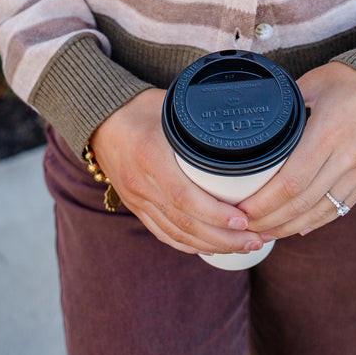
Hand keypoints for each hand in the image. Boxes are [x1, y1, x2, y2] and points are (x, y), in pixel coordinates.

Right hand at [89, 88, 263, 255]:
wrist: (99, 120)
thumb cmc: (138, 108)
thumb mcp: (169, 105)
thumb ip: (199, 116)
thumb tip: (238, 120)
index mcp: (149, 155)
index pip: (183, 196)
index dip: (214, 214)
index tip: (243, 220)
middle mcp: (141, 183)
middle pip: (184, 222)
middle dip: (223, 237)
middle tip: (256, 239)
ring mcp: (136, 198)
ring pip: (175, 233)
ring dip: (211, 245)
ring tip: (244, 246)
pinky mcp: (135, 206)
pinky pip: (163, 233)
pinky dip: (188, 245)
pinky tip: (211, 249)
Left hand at [237, 62, 355, 239]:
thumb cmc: (353, 80)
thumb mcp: (314, 82)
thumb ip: (289, 104)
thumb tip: (260, 113)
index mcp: (327, 133)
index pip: (291, 182)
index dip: (264, 203)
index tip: (242, 209)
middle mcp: (346, 158)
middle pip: (302, 203)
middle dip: (270, 220)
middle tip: (245, 226)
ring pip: (321, 211)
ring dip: (289, 227)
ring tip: (265, 233)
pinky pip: (340, 207)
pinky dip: (316, 221)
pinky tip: (296, 227)